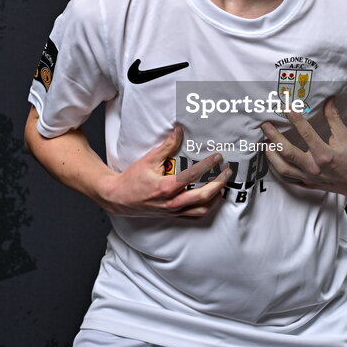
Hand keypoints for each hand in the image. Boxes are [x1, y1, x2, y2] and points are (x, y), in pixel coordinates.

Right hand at [99, 125, 231, 217]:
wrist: (118, 198)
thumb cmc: (131, 179)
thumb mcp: (148, 159)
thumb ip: (166, 146)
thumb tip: (179, 131)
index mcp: (166, 188)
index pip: (194, 176)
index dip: (208, 165)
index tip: (218, 157)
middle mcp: (172, 202)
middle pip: (203, 196)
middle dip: (219, 183)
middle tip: (228, 172)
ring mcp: (173, 211)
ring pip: (201, 209)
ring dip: (215, 198)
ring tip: (222, 186)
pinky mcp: (172, 215)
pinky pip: (194, 215)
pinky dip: (205, 207)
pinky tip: (210, 198)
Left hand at [261, 98, 346, 196]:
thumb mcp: (345, 136)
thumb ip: (334, 118)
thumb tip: (329, 99)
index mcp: (325, 154)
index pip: (306, 133)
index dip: (295, 119)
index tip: (286, 107)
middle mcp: (315, 167)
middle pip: (288, 152)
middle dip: (274, 137)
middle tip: (265, 126)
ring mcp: (309, 177)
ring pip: (283, 169)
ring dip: (271, 156)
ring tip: (265, 143)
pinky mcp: (308, 184)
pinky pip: (287, 179)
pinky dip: (277, 171)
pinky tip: (271, 161)